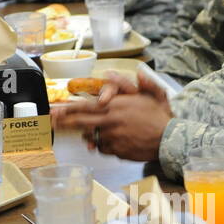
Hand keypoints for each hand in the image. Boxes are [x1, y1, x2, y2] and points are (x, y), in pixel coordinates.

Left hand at [51, 71, 172, 161]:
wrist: (169, 141)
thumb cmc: (161, 118)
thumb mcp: (155, 94)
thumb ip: (144, 83)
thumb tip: (139, 72)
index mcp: (116, 105)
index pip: (86, 106)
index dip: (69, 109)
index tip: (57, 110)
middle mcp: (110, 120)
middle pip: (81, 122)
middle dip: (65, 122)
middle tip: (53, 122)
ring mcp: (112, 137)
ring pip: (91, 136)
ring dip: (88, 135)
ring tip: (88, 134)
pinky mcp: (116, 151)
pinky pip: (102, 148)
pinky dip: (102, 146)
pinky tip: (107, 142)